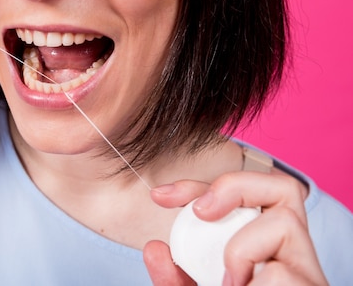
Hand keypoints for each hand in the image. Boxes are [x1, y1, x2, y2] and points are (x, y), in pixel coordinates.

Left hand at [144, 172, 327, 284]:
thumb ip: (173, 278)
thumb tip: (153, 248)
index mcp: (262, 250)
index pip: (241, 196)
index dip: (199, 185)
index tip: (161, 196)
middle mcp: (291, 257)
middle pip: (281, 188)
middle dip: (234, 186)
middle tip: (199, 211)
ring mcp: (307, 276)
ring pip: (284, 224)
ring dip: (242, 249)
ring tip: (231, 282)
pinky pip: (278, 276)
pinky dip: (252, 284)